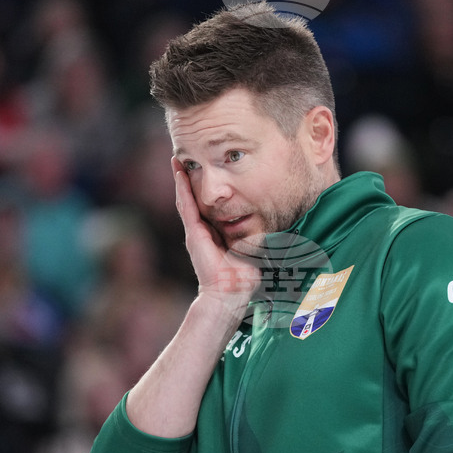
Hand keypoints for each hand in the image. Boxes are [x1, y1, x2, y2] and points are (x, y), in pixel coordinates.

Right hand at [173, 158, 258, 314]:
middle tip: (183, 157)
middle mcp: (202, 231)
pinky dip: (182, 190)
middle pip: (193, 199)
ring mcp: (195, 233)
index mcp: (214, 234)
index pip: (207, 206)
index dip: (202, 188)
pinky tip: (179, 174)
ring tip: (176, 160)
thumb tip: (276, 225)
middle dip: (188, 179)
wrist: (230, 295)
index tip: (202, 169)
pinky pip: (187, 208)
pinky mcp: (194, 235)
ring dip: (181, 179)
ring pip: (186, 200)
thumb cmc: (243, 277)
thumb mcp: (251, 250)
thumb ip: (256, 236)